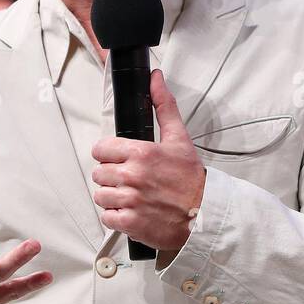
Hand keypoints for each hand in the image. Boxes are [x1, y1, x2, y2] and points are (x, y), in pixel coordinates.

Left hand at [91, 69, 205, 250]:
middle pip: (98, 173)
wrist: (205, 213)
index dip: (110, 155)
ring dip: (114, 197)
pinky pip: (106, 217)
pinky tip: (133, 212)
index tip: (122, 161)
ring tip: (133, 197)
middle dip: (113, 177)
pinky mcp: (129, 223)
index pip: (100, 149)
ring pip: (101, 195)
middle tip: (132, 180)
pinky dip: (117, 217)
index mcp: (141, 153)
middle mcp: (132, 175)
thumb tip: (155, 80)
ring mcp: (129, 200)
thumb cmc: (192, 179)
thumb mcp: (179, 138)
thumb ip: (163, 106)